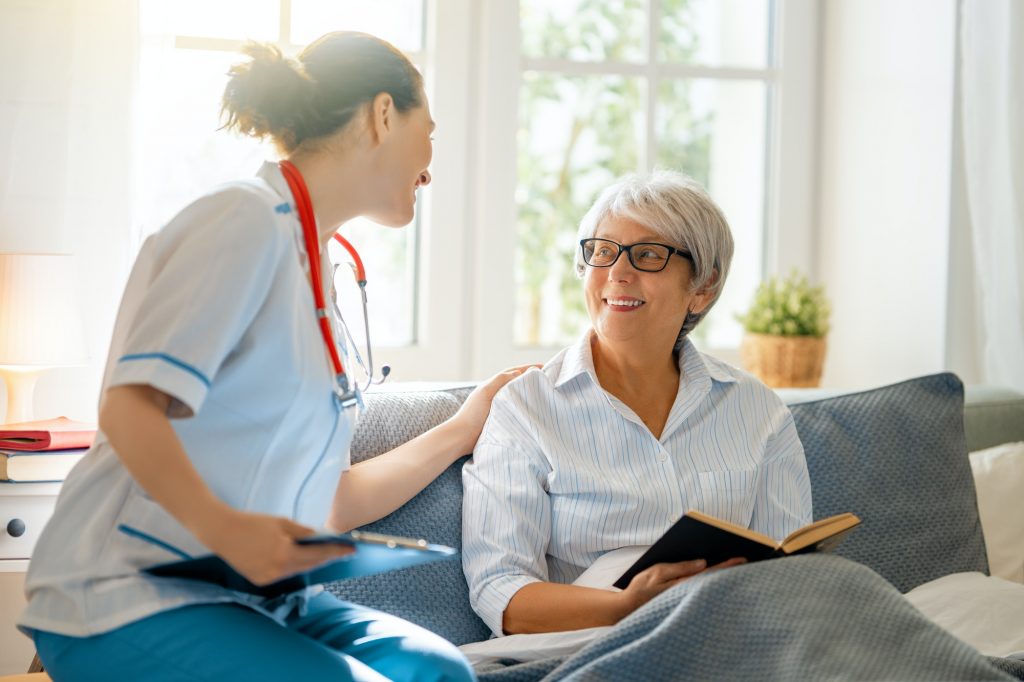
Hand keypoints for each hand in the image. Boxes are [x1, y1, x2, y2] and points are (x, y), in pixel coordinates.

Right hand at [198, 506, 354, 585]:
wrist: (221, 532)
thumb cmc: (252, 523)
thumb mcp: (281, 522)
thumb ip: (303, 532)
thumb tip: (322, 538)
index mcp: (284, 554)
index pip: (318, 556)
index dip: (336, 553)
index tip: (352, 550)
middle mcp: (277, 570)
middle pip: (310, 566)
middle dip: (327, 558)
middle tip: (343, 551)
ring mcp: (268, 578)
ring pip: (297, 571)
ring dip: (311, 563)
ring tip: (326, 554)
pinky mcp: (260, 581)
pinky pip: (283, 574)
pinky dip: (293, 566)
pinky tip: (302, 559)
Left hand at [449, 364, 540, 452]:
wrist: (462, 437)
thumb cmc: (473, 413)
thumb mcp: (486, 391)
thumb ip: (501, 380)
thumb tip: (519, 373)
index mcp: (492, 385)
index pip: (514, 372)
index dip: (529, 368)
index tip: (545, 367)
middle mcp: (497, 395)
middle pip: (518, 384)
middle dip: (532, 381)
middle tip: (550, 380)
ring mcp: (500, 408)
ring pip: (518, 398)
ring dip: (530, 395)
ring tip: (546, 394)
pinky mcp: (502, 421)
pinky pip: (517, 411)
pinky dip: (526, 409)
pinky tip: (535, 411)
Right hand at [620, 557, 746, 614]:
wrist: (629, 608)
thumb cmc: (641, 589)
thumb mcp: (657, 572)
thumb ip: (680, 567)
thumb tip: (703, 563)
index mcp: (683, 584)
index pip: (710, 573)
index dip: (726, 565)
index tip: (742, 558)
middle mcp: (687, 592)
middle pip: (713, 579)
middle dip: (728, 570)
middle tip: (747, 560)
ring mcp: (685, 597)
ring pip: (708, 585)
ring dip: (721, 575)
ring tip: (735, 565)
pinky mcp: (682, 599)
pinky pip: (700, 588)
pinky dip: (710, 581)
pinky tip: (715, 574)